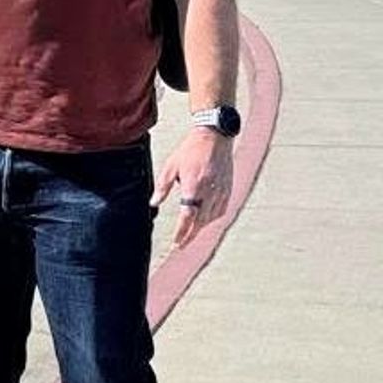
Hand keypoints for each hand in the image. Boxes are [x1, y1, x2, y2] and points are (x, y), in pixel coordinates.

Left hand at [152, 128, 234, 247]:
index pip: (188, 216)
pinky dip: (211, 218)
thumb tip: (154, 204)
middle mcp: (209, 191)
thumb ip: (162, 187)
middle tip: (181, 245)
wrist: (215, 137)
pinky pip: (220, 210)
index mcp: (194, 186)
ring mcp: (221, 191)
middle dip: (190, 235)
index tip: (176, 243)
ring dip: (200, 227)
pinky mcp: (228, 189)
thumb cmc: (190, 150)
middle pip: (200, 222)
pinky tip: (204, 219)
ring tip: (189, 233)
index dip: (182, 232)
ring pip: (211, 218)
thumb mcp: (171, 166)